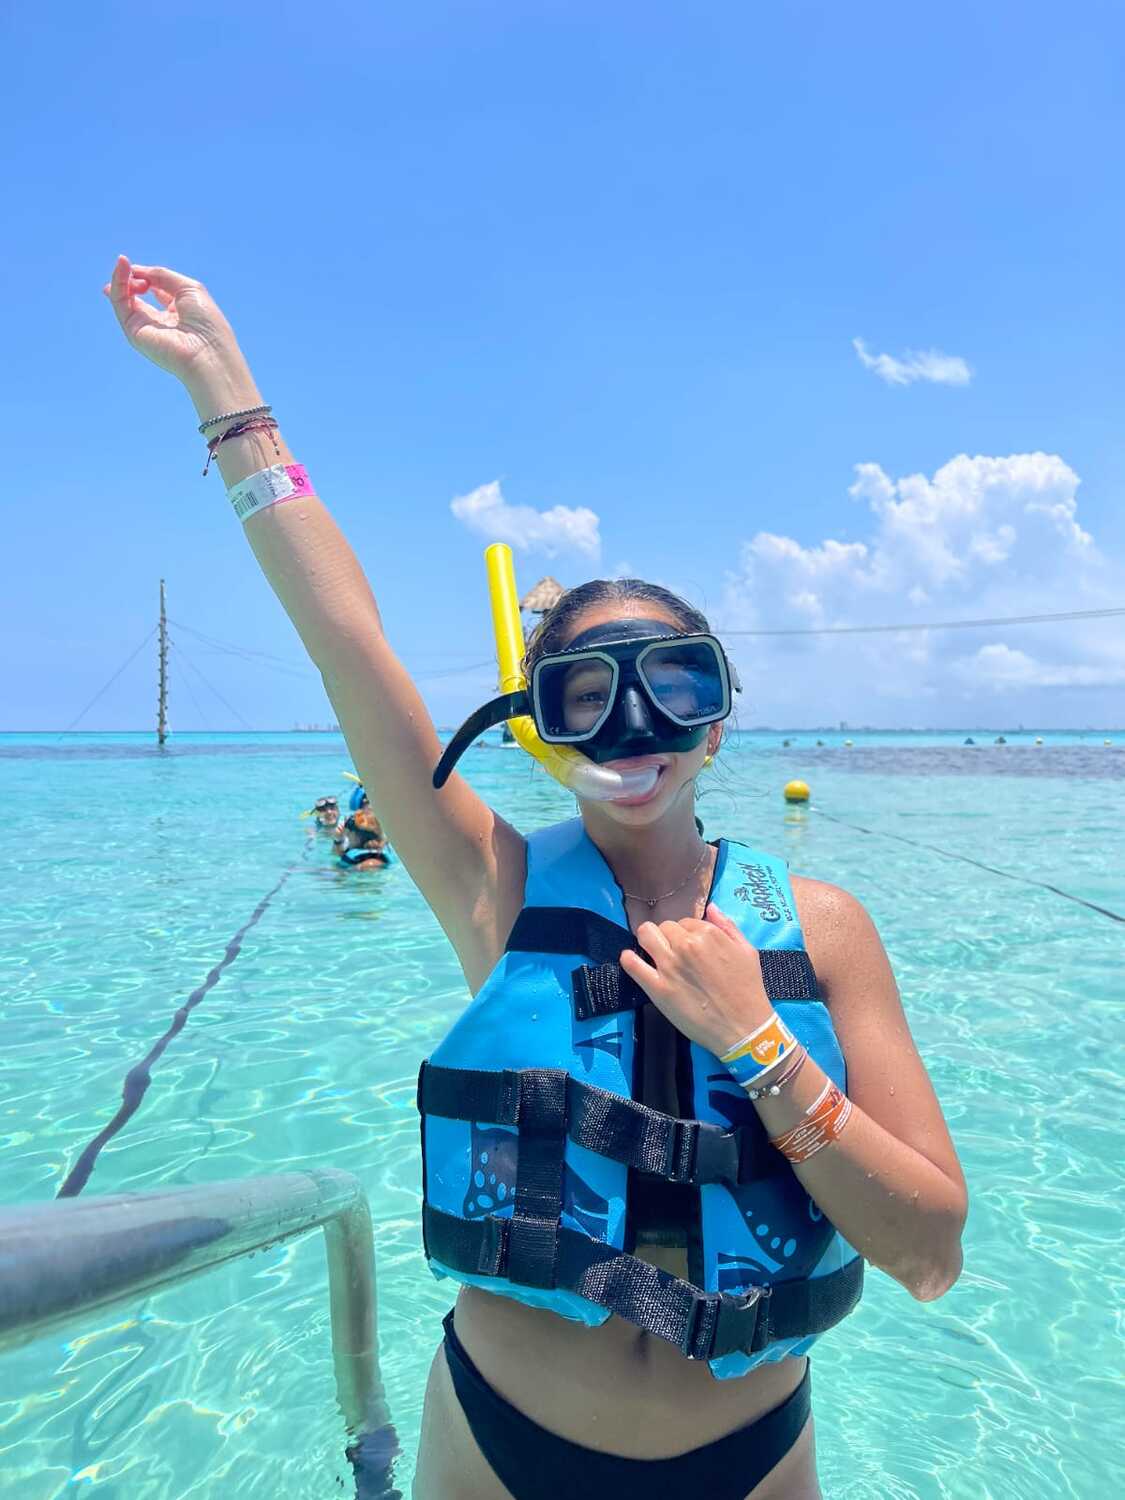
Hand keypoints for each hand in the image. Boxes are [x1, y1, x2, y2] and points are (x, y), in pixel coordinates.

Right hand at [102, 255, 243, 383]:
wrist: (207, 352)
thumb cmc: (206, 323)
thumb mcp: (187, 288)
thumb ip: (161, 276)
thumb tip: (136, 271)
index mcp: (178, 312)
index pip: (157, 289)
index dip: (148, 275)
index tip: (143, 267)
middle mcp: (161, 322)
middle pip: (137, 296)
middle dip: (130, 278)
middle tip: (129, 266)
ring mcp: (146, 328)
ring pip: (124, 299)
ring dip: (120, 278)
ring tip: (122, 262)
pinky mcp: (134, 332)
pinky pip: (120, 304)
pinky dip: (118, 285)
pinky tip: (122, 268)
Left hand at [619, 903, 774, 1056]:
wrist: (744, 1028)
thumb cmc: (748, 989)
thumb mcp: (747, 951)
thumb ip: (727, 926)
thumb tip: (711, 908)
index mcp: (708, 934)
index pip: (684, 922)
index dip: (686, 934)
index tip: (690, 948)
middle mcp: (686, 945)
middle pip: (664, 927)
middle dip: (668, 937)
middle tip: (675, 954)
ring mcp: (669, 966)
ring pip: (645, 936)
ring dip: (648, 941)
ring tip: (653, 953)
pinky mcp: (657, 988)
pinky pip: (632, 964)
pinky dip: (629, 959)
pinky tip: (631, 960)